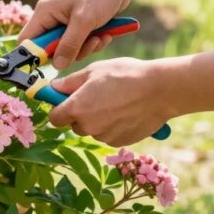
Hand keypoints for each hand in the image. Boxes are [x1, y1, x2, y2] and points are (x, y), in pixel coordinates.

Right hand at [18, 0, 135, 68]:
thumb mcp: (84, 21)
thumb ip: (69, 45)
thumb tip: (57, 66)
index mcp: (45, 12)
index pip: (27, 40)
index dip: (36, 54)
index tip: (56, 60)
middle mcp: (51, 18)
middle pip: (49, 48)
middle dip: (69, 52)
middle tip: (86, 46)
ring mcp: (65, 22)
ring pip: (67, 49)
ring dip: (84, 48)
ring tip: (100, 38)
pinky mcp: (79, 26)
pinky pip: (79, 44)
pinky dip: (92, 43)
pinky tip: (105, 35)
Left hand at [46, 57, 174, 146]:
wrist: (159, 90)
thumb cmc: (125, 75)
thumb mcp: (94, 71)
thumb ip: (70, 82)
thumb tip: (54, 88)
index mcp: (76, 108)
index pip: (55, 118)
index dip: (59, 109)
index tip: (66, 101)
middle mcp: (88, 127)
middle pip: (74, 125)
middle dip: (80, 113)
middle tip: (96, 96)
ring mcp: (104, 136)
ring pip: (93, 130)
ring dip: (97, 120)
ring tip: (115, 101)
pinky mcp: (120, 142)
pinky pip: (109, 135)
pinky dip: (112, 126)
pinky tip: (125, 111)